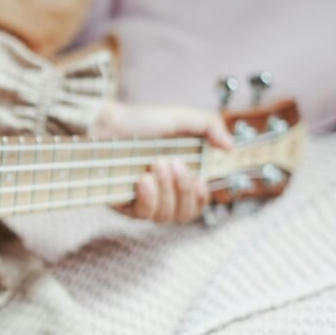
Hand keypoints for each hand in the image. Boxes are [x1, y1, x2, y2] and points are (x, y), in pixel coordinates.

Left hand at [93, 101, 233, 223]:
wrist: (105, 123)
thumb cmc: (140, 122)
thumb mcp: (181, 118)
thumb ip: (209, 126)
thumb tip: (230, 146)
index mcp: (178, 178)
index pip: (197, 204)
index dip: (201, 197)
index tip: (199, 179)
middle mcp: (162, 194)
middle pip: (185, 214)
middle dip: (184, 190)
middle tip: (174, 164)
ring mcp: (142, 201)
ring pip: (166, 216)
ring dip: (167, 190)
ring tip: (156, 164)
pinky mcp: (123, 205)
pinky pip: (144, 214)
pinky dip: (149, 198)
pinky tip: (143, 180)